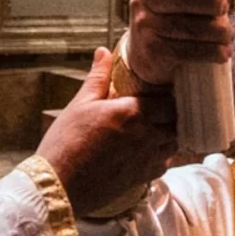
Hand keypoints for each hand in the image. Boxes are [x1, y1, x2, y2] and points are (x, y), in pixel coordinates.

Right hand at [37, 49, 177, 216]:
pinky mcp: (142, 178)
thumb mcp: (80, 104)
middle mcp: (147, 135)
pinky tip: (148, 151)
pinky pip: (164, 165)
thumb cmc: (66, 142)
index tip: (160, 92)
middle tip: (159, 109)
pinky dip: (162, 156)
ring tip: (155, 128)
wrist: (59, 184)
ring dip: (168, 135)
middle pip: (176, 122)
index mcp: (134, 112)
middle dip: (170, 115)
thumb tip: (103, 52)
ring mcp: (146, 159)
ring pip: (173, 144)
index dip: (167, 96)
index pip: (169, 101)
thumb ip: (97, 77)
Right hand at [127, 0, 234, 85]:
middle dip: (205, 1)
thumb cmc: (171, 21)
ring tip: (228, 34)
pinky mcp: (153, 52)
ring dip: (215, 30)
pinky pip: (185, 51)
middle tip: (223, 7)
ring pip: (184, 26)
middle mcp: (142, 1)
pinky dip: (210, 52)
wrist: (146, 57)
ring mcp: (145, 27)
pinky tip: (222, 52)